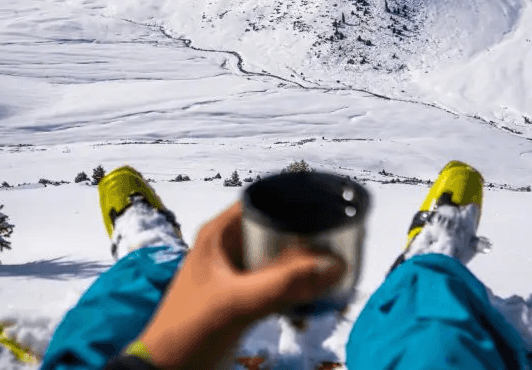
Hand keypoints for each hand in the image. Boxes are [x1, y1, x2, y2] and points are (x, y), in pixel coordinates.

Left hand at [136, 201, 343, 369]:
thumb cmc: (190, 330)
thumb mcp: (238, 302)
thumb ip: (285, 283)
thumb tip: (334, 264)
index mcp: (219, 233)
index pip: (262, 201)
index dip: (294, 202)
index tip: (328, 209)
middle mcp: (227, 246)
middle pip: (275, 229)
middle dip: (306, 236)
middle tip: (341, 242)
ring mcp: (235, 272)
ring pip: (278, 257)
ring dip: (304, 263)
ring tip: (336, 265)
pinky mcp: (242, 296)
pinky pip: (276, 282)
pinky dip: (296, 285)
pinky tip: (317, 292)